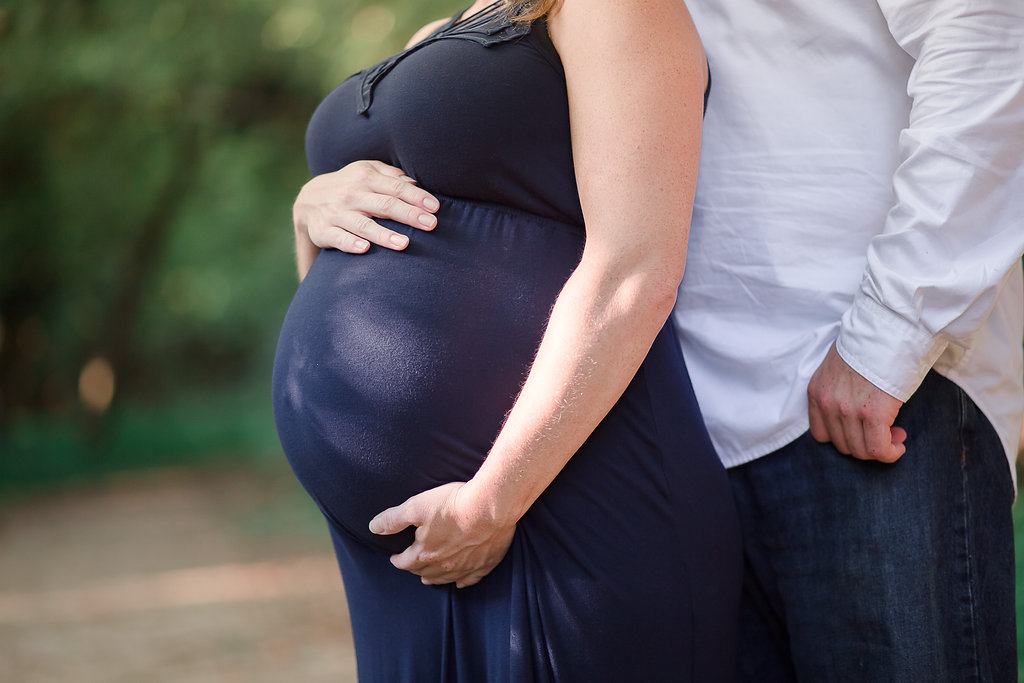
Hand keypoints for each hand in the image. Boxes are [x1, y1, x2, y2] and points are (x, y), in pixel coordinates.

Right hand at [294, 160, 439, 253]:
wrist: (307, 200)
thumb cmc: (348, 185)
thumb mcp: (366, 171)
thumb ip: (391, 176)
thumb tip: (415, 184)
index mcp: (365, 177)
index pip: (395, 187)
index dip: (416, 197)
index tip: (435, 208)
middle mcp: (352, 194)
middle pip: (384, 205)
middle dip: (409, 215)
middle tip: (431, 225)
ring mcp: (337, 213)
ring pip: (363, 225)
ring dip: (384, 234)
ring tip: (404, 244)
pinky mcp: (324, 231)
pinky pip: (339, 239)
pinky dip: (351, 244)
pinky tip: (365, 249)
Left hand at [369, 482, 515, 588]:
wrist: (490, 506)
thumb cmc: (453, 503)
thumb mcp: (416, 506)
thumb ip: (393, 519)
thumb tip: (373, 527)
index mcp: (424, 553)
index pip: (404, 562)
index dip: (397, 559)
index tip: (394, 557)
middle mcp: (443, 566)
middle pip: (424, 573)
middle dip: (415, 568)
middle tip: (411, 563)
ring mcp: (465, 568)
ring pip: (444, 580)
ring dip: (434, 577)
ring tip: (429, 575)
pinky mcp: (485, 565)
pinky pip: (470, 580)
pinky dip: (462, 581)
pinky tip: (460, 581)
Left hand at [807, 344, 907, 462]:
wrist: (888, 327)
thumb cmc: (871, 343)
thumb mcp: (840, 367)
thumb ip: (839, 390)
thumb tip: (854, 410)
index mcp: (817, 391)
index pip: (821, 435)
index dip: (845, 437)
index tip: (863, 430)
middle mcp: (827, 402)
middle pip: (842, 446)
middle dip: (865, 443)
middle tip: (886, 432)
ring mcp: (846, 409)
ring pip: (861, 451)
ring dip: (881, 448)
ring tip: (895, 434)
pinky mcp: (871, 413)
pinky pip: (878, 450)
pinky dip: (890, 453)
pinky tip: (899, 444)